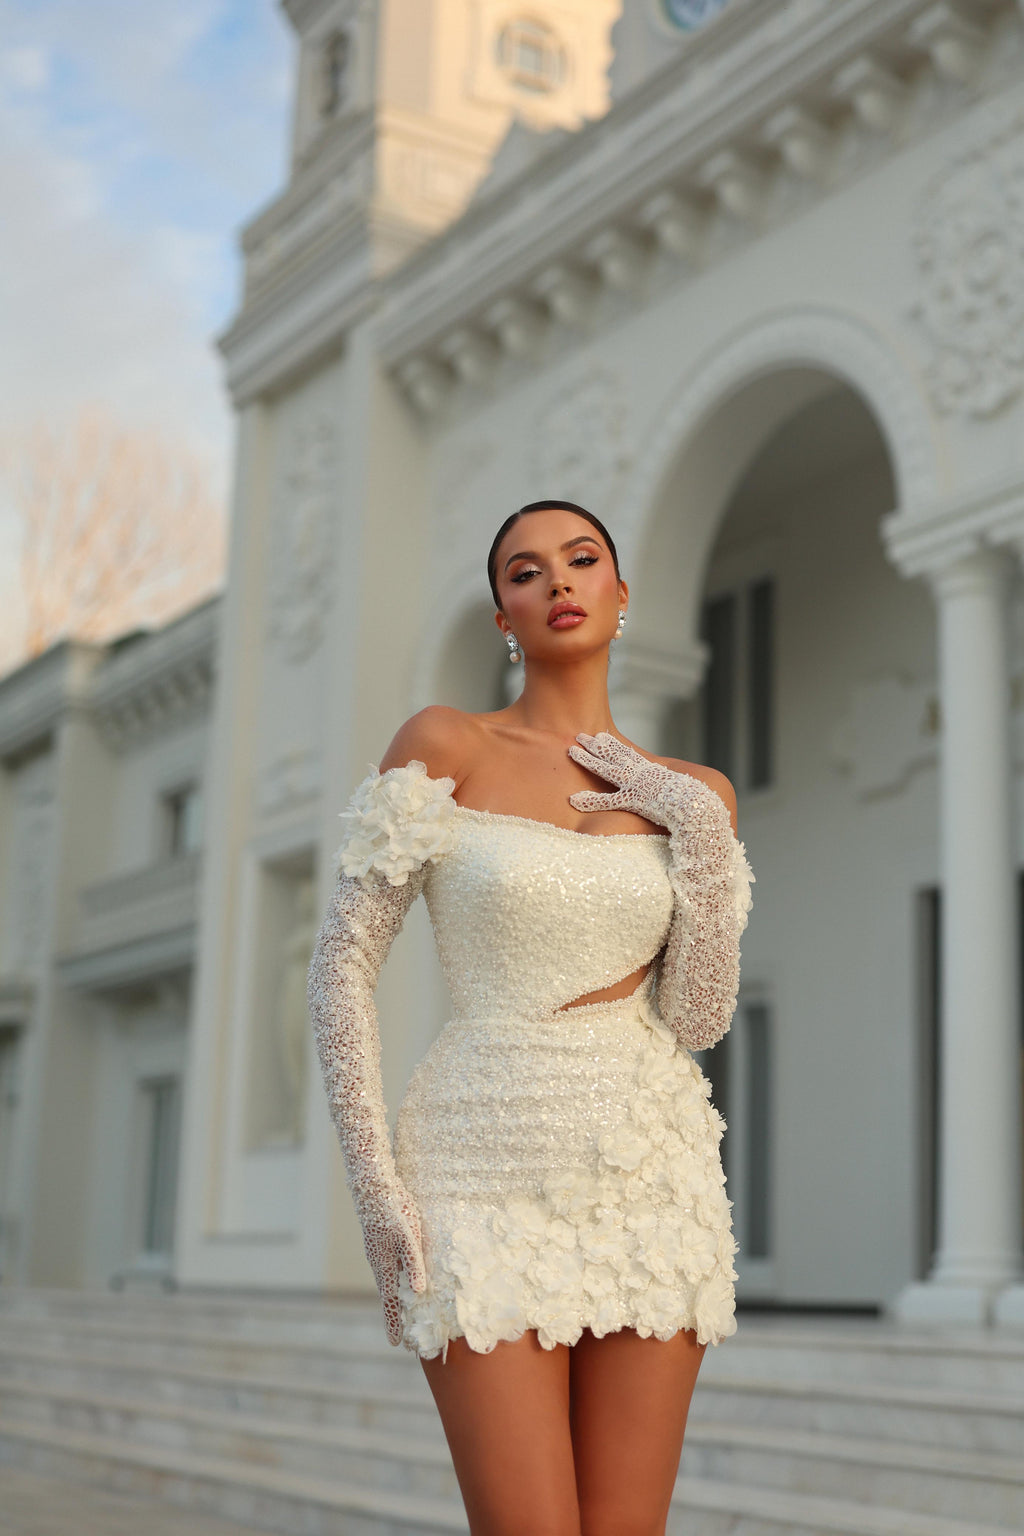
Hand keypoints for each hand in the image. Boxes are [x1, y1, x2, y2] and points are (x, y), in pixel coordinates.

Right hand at [358, 1186, 426, 1345]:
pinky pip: (390, 1269)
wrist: (372, 1187)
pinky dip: (396, 1281)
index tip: (395, 1344)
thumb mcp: (408, 1236)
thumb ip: (413, 1263)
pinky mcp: (381, 1243)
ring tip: (404, 1314)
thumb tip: (418, 1291)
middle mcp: (379, 1263)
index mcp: (384, 1266)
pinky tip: (403, 1281)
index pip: (389, 1302)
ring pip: (389, 1282)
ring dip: (396, 1299)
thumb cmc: (392, 1210)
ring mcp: (378, 1253)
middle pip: (388, 1295)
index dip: (393, 1322)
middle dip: (395, 1315)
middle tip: (403, 1337)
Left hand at [567, 731, 680, 826]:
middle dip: (594, 745)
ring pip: (605, 769)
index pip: (626, 753)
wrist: (697, 803)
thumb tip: (673, 786)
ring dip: (588, 760)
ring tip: (571, 752)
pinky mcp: (633, 800)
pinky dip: (590, 801)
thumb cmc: (691, 799)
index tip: (600, 734)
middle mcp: (639, 773)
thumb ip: (669, 786)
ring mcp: (634, 785)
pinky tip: (574, 799)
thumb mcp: (678, 788)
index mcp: (649, 769)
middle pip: (612, 755)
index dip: (612, 743)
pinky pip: (607, 801)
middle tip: (579, 736)